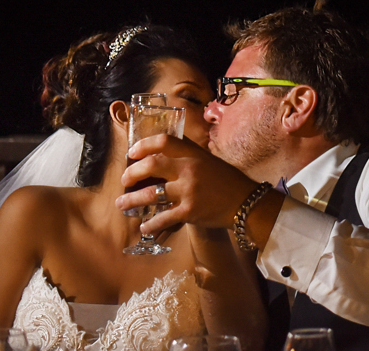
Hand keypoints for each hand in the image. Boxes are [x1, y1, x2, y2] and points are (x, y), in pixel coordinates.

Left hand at [117, 134, 258, 235]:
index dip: (143, 145)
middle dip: (131, 173)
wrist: (246, 202)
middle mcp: (189, 169)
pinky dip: (150, 225)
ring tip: (122, 205)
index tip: (132, 153)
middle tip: (124, 181)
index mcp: (193, 154)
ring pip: (150, 194)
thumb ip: (187, 157)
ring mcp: (188, 190)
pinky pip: (162, 218)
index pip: (164, 141)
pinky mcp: (189, 211)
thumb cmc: (226, 181)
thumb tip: (160, 158)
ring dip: (131, 201)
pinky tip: (144, 227)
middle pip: (151, 165)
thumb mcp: (208, 161)